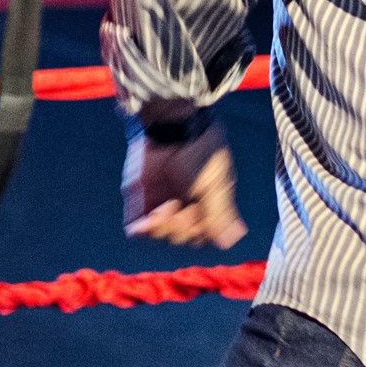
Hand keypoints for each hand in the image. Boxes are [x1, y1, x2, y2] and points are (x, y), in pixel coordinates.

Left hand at [122, 121, 247, 248]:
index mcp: (205, 205)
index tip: (198, 214)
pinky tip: (143, 224)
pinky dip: (139, 229)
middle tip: (180, 205)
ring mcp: (161, 203)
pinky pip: (135, 223)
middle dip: (181, 226)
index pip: (201, 235)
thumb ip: (219, 213)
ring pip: (159, 233)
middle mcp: (183, 206)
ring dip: (162, 227)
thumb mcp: (216, 184)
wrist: (173, 125)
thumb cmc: (202, 152)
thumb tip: (230, 241)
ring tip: (164, 209)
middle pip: (180, 236)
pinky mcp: (140, 197)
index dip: (199, 231)